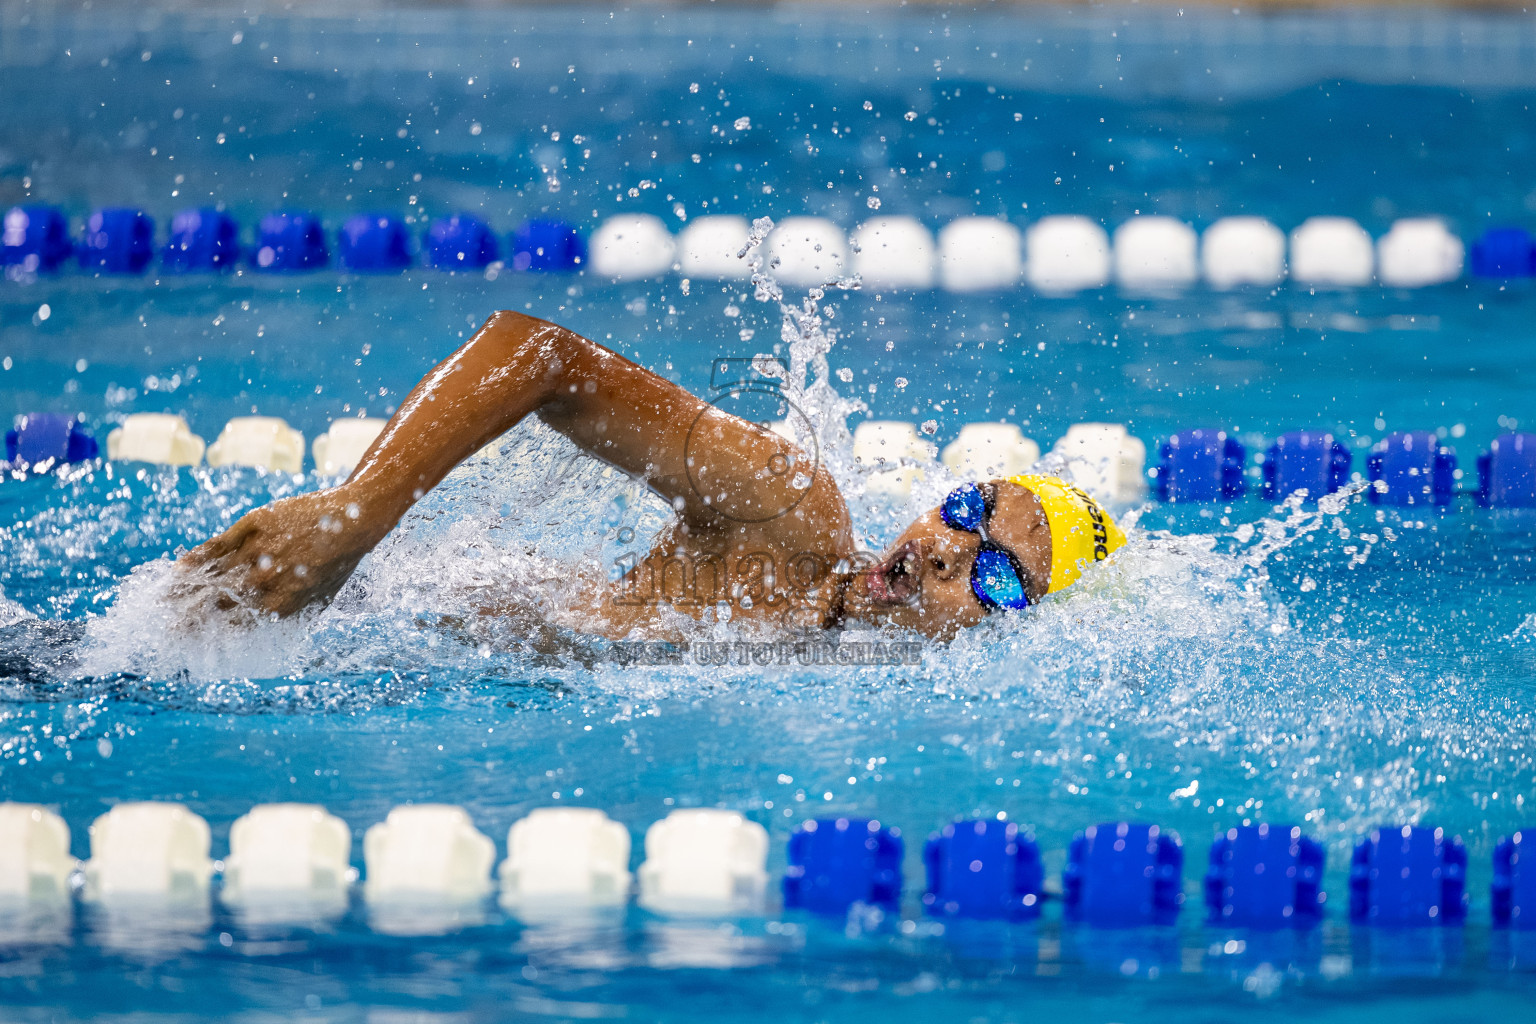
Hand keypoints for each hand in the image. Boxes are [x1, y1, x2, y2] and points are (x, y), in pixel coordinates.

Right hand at [176, 484, 386, 619]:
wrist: (354, 518)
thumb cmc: (339, 563)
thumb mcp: (321, 598)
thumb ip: (291, 616)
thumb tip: (266, 634)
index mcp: (283, 603)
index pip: (234, 625)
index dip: (208, 635)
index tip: (188, 643)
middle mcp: (267, 580)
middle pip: (216, 604)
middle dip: (187, 619)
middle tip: (165, 631)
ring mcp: (259, 551)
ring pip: (212, 575)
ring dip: (182, 591)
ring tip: (160, 603)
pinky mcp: (254, 525)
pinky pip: (217, 545)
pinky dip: (196, 558)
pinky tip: (177, 569)